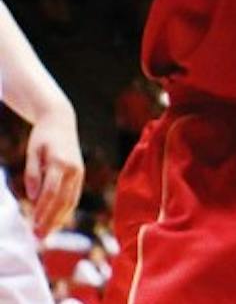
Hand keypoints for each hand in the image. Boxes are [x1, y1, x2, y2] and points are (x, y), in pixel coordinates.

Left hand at [24, 104, 82, 237]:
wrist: (61, 121)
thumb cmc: (42, 137)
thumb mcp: (32, 153)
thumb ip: (33, 174)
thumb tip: (32, 197)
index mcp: (61, 163)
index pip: (51, 194)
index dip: (42, 212)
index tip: (32, 228)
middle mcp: (74, 169)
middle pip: (62, 201)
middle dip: (51, 221)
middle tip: (38, 238)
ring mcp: (79, 172)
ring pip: (71, 201)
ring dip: (59, 220)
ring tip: (47, 234)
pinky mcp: (80, 174)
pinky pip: (74, 196)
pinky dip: (66, 211)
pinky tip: (57, 221)